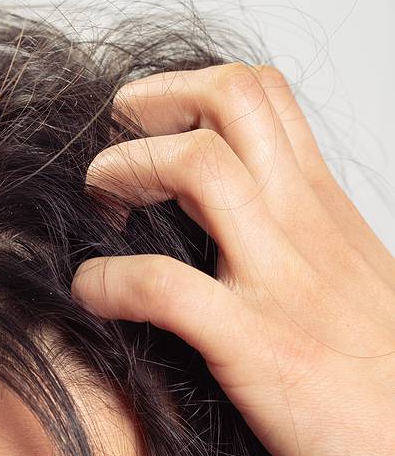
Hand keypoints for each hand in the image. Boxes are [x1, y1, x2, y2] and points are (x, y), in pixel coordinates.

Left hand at [71, 64, 394, 455]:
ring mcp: (280, 279)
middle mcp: (302, 223)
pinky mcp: (256, 345)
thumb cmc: (379, 369)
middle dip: (150, 102)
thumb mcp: (344, 269)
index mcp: (317, 203)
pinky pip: (161, 286)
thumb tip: (216, 208)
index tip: (144, 123)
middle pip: (229, 98)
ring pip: (196, 166)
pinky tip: (90, 292)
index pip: (260, 94)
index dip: (185, 86)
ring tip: (100, 206)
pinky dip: (107, 281)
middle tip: (112, 144)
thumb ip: (288, 225)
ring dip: (123, 171)